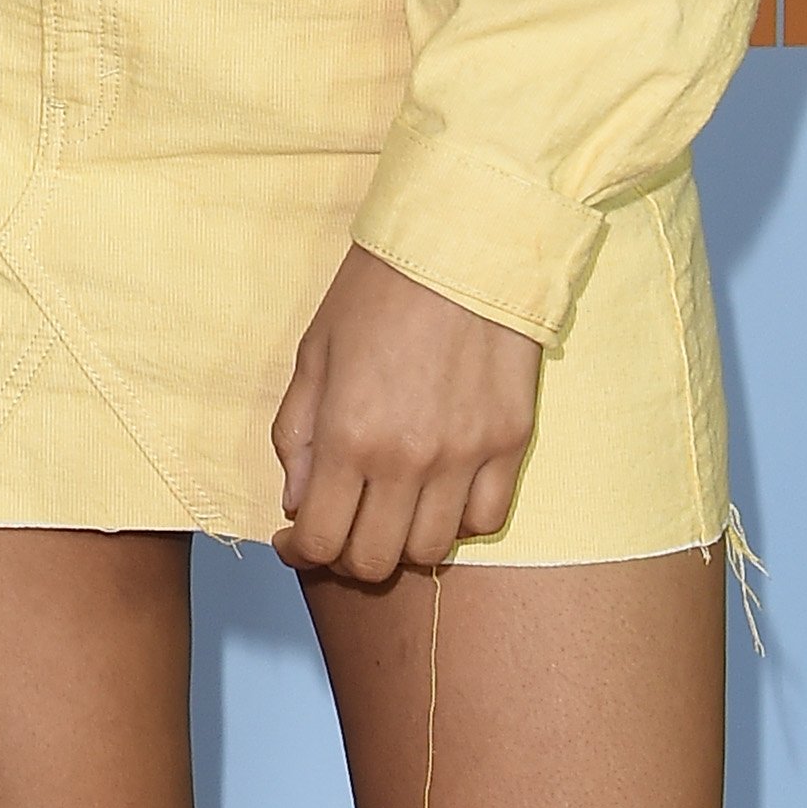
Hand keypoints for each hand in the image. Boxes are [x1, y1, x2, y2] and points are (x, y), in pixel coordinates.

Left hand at [272, 243, 539, 583]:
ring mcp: (467, 458)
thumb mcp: (314, 353)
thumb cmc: (376, 291)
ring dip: (401, 541)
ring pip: (433, 549)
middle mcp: (410, 459)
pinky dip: (458, 521)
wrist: (460, 247)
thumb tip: (298, 501)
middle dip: (347, 555)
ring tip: (387, 509)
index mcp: (350, 434)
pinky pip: (487, 520)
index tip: (294, 542)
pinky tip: (438, 493)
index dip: (301, 552)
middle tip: (338, 530)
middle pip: (377, 560)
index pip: (323, 539)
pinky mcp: (512, 445)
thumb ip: (299, 434)